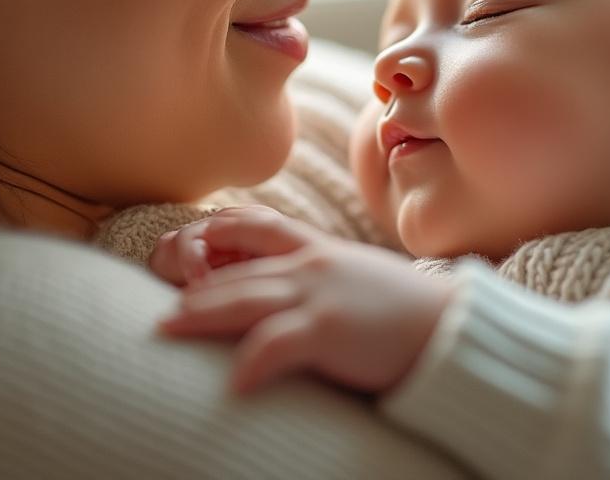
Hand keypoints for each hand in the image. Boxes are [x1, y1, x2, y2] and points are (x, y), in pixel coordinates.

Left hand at [155, 214, 454, 395]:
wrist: (451, 325)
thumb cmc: (405, 309)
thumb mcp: (356, 278)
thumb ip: (322, 277)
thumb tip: (292, 293)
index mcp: (317, 249)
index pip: (254, 224)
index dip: (214, 232)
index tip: (186, 246)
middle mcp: (310, 265)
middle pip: (235, 266)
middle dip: (191, 282)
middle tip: (158, 300)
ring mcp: (317, 295)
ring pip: (243, 298)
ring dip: (200, 313)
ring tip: (166, 326)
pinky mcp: (328, 330)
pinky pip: (276, 344)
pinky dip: (251, 363)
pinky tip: (232, 385)